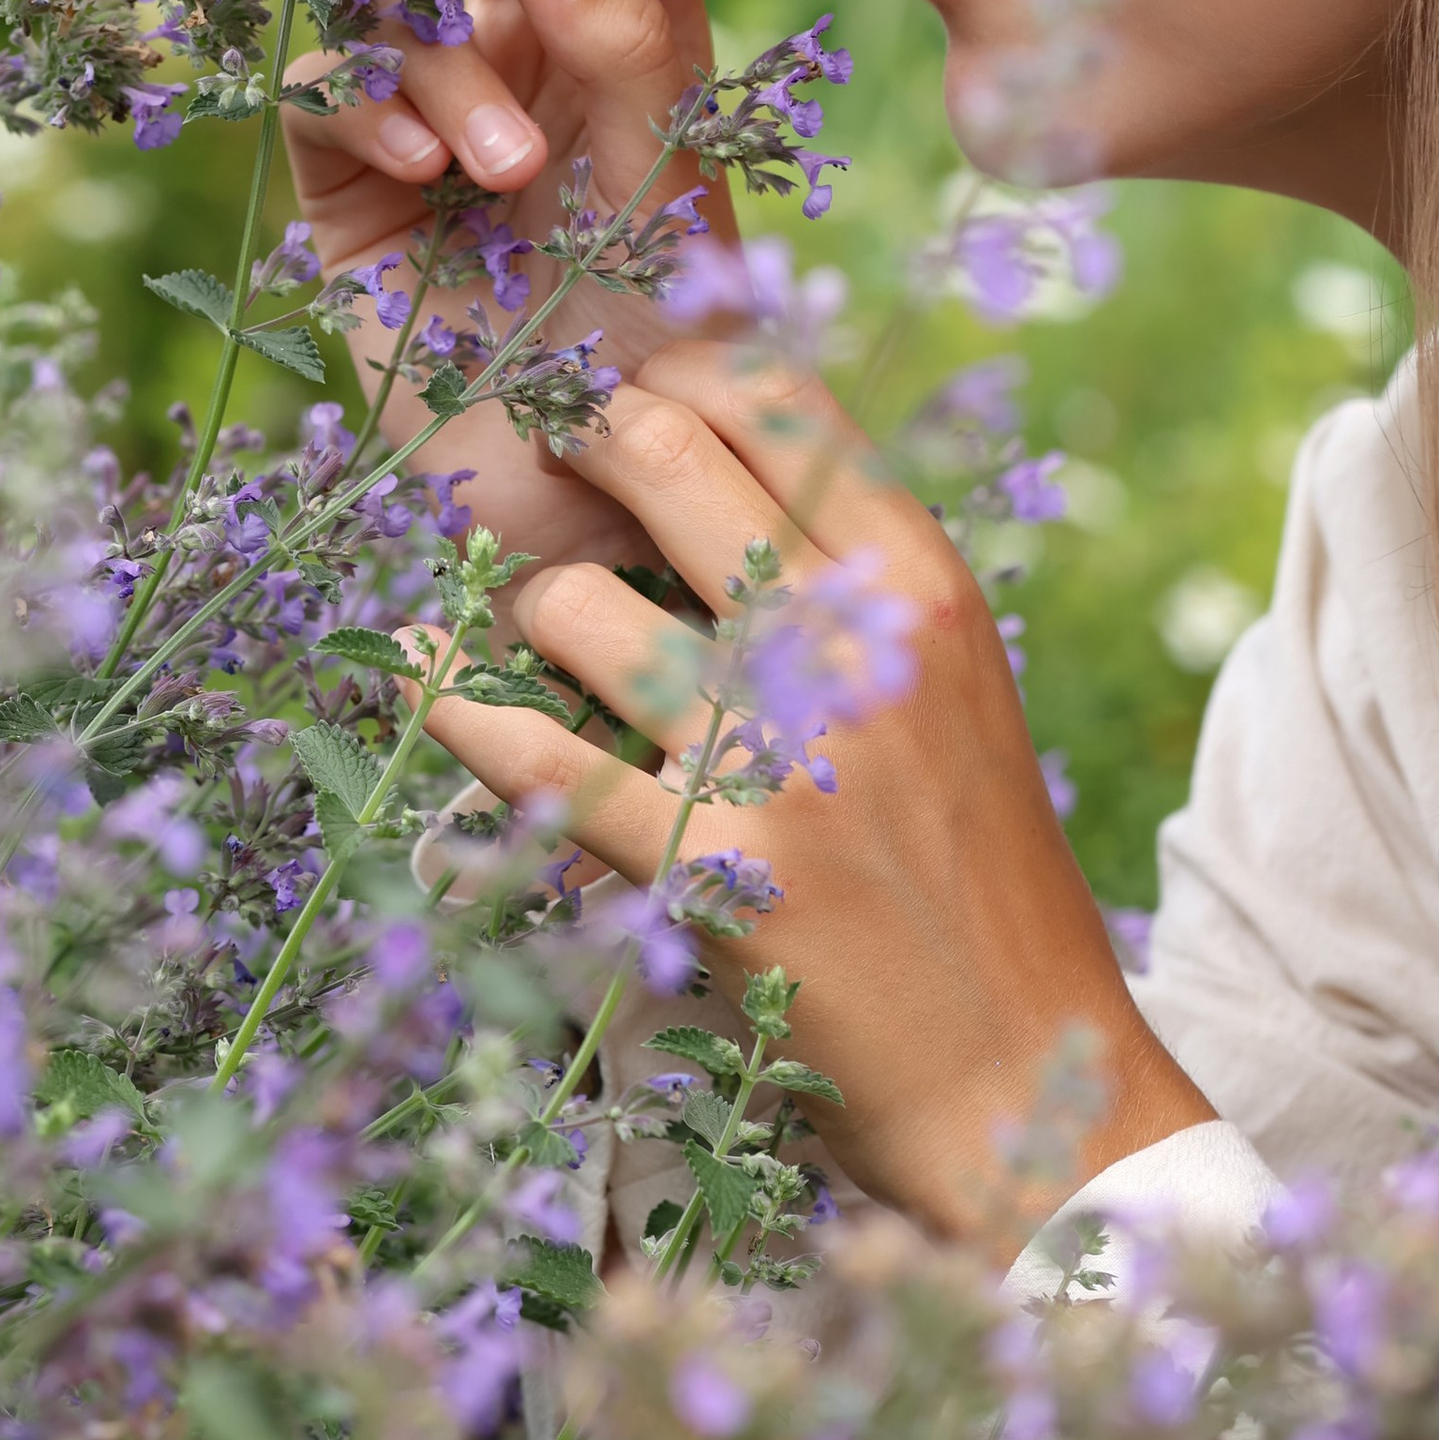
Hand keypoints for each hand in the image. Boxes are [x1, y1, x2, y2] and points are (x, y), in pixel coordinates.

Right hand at [282, 0, 731, 577]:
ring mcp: (419, 103)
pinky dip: (367, 113)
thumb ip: (623, 36)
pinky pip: (320, 92)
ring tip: (506, 168)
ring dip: (438, 53)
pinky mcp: (340, 181)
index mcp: (612, 15)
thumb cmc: (670, 316)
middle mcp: (512, 39)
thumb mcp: (668, 162)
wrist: (603, 478)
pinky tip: (426, 178)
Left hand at [419, 339, 1213, 1246]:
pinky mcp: (705, 870)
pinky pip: (533, 759)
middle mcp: (853, 645)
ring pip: (574, 606)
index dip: (672, 368)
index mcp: (922, 584)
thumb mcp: (952, 687)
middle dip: (580, 438)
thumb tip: (708, 459)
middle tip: (549, 459)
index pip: (775, 399)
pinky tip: (417, 675)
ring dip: (530, 617)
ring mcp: (776, 756)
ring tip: (541, 644)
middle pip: (662, 453)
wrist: (1022, 1070)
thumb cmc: (977, 873)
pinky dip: (454, 712)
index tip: (625, 388)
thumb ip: (854, 579)